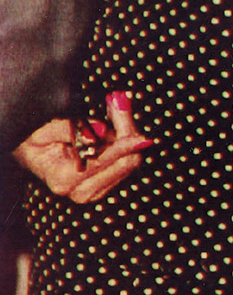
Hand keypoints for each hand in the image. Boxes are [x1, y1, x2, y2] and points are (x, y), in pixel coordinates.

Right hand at [12, 91, 155, 202]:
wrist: (29, 156)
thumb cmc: (35, 142)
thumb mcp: (44, 130)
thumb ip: (70, 129)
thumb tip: (100, 131)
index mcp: (65, 178)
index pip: (104, 162)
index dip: (123, 145)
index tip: (141, 135)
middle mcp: (80, 191)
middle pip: (124, 163)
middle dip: (127, 131)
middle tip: (120, 103)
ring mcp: (92, 191)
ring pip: (129, 163)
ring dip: (126, 134)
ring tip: (114, 109)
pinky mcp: (101, 186)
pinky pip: (125, 163)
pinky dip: (124, 142)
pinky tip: (113, 124)